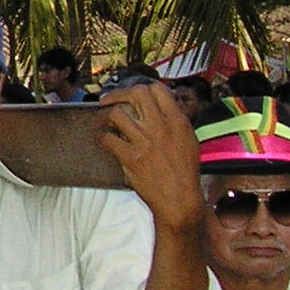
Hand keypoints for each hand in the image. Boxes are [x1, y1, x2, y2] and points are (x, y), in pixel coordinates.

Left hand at [98, 82, 206, 232]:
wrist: (180, 201)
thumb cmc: (184, 174)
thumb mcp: (188, 141)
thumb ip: (174, 122)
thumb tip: (159, 108)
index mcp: (177, 122)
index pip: (158, 90)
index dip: (143, 88)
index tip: (133, 94)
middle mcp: (161, 128)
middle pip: (136, 94)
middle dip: (119, 94)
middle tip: (109, 101)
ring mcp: (145, 142)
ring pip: (117, 114)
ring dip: (106, 116)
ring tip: (104, 122)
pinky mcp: (131, 157)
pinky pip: (108, 139)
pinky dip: (101, 138)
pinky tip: (102, 141)